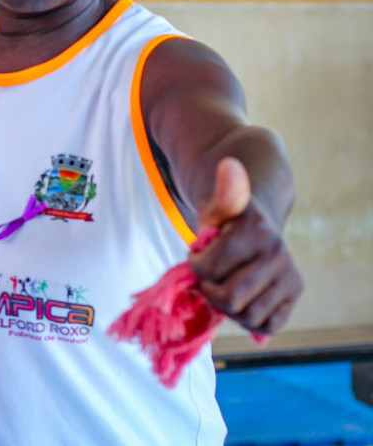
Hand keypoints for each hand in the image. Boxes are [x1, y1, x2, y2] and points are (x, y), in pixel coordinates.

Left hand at [189, 157, 302, 334]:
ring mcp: (290, 274)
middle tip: (209, 277)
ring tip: (223, 288)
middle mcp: (278, 253)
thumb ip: (220, 194)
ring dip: (227, 308)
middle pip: (229, 298)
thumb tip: (229, 165)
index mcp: (256, 230)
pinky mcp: (295, 292)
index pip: (207, 269)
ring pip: (247, 316)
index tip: (198, 254)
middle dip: (210, 291)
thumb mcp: (215, 208)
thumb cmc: (226, 219)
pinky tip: (241, 301)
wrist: (257, 220)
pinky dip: (249, 321)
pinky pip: (268, 325)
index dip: (195, 265)